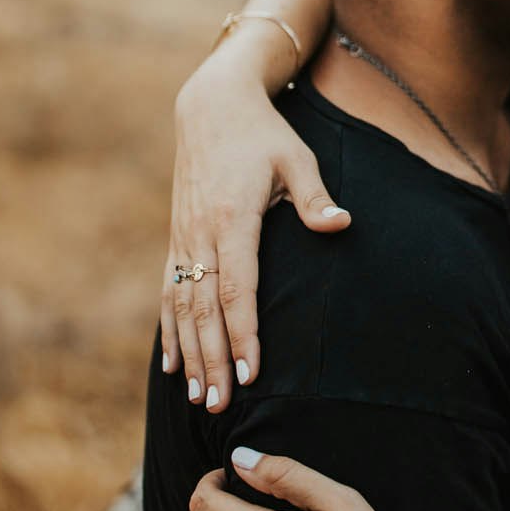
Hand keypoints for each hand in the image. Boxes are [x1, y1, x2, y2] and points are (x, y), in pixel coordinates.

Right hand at [161, 66, 349, 411]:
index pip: (237, 288)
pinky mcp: (177, 238)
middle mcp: (201, 234)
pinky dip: (171, 331)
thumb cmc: (263, 133)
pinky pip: (169, 291)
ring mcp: (184, 238)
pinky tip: (173, 364)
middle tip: (220, 406)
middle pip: (205, 308)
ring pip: (182, 306)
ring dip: (190, 355)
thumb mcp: (296, 157)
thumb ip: (314, 197)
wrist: (212, 104)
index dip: (241, 332)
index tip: (248, 373)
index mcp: (232, 218)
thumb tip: (340, 225)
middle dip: (212, 360)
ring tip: (197, 398)